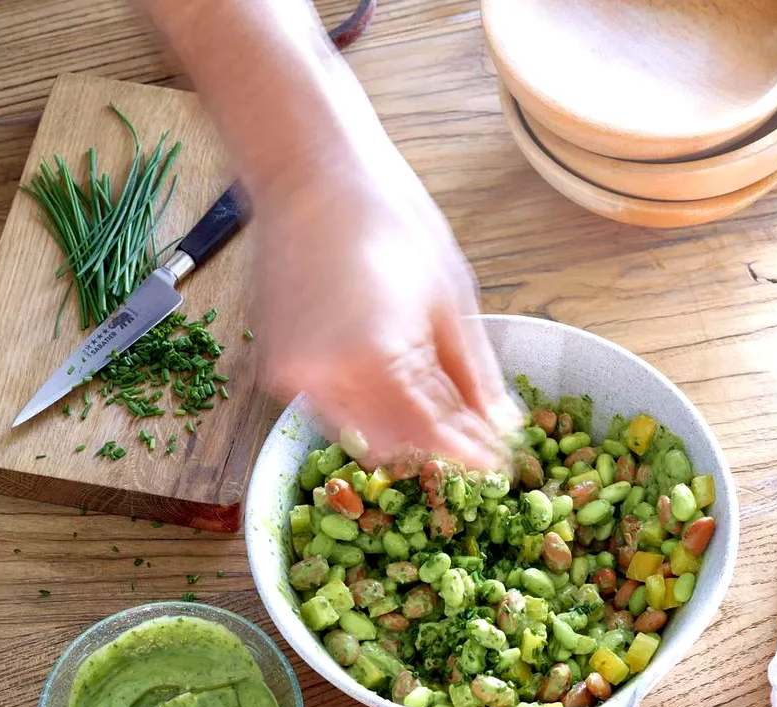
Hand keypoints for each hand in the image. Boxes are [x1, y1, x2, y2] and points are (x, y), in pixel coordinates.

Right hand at [253, 141, 518, 469]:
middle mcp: (324, 381)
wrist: (312, 174)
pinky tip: (399, 389)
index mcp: (375, 360)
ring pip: (361, 436)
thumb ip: (474, 375)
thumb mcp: (452, 297)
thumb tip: (498, 425)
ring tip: (443, 412)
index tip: (499, 463)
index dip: (471, 455)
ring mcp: (293, 378)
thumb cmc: (389, 219)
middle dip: (439, 449)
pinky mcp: (277, 369)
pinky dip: (370, 411)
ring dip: (405, 433)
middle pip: (394, 448)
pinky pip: (333, 412)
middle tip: (476, 437)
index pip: (433, 437)